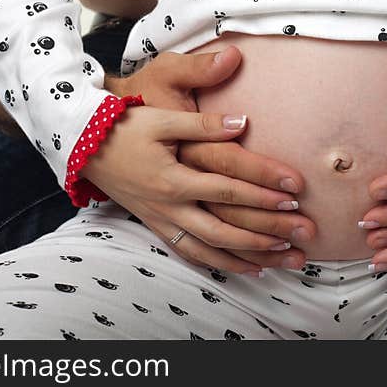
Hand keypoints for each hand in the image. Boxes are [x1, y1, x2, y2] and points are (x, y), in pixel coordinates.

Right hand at [98, 48, 313, 274]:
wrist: (83, 145)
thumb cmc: (123, 127)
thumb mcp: (162, 118)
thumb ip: (203, 123)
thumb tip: (243, 122)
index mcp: (174, 178)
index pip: (228, 188)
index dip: (263, 190)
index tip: (295, 192)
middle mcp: (170, 206)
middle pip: (227, 227)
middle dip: (267, 233)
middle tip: (303, 234)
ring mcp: (164, 221)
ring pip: (213, 248)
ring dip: (252, 256)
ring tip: (287, 258)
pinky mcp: (159, 226)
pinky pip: (194, 253)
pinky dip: (223, 263)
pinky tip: (250, 269)